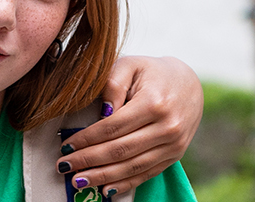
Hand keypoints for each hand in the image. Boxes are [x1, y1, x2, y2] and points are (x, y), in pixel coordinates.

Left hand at [59, 55, 201, 196]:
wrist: (190, 84)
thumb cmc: (152, 73)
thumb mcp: (130, 65)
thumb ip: (112, 85)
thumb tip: (102, 113)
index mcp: (154, 103)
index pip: (113, 127)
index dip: (87, 139)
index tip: (65, 145)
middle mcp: (168, 127)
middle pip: (120, 150)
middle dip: (88, 160)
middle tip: (64, 166)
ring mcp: (174, 144)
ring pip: (132, 166)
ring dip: (103, 177)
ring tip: (78, 180)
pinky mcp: (175, 155)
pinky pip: (147, 174)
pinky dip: (125, 184)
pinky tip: (105, 189)